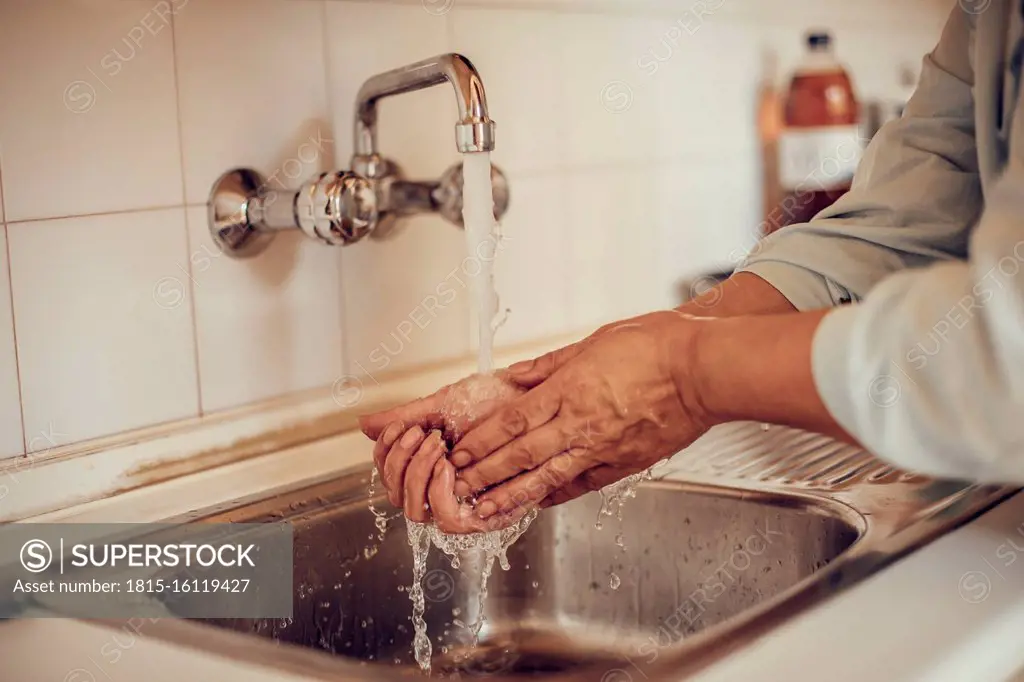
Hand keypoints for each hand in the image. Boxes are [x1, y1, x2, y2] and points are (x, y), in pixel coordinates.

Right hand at [362, 373, 537, 531]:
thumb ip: (406, 416)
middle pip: (395, 495)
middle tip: (419, 434)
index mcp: (430, 463)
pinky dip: (438, 493)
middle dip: (398, 463)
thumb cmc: (500, 402)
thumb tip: (364, 425)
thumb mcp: (445, 404)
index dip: (385, 455)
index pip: (389, 475)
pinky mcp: (485, 514)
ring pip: (415, 511)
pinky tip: (447, 466)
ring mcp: (463, 502)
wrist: (536, 400)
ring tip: (435, 444)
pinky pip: (448, 521)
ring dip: (416, 475)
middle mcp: (442, 486)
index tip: (400, 429)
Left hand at [448, 310, 714, 520]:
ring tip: (486, 510)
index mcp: (570, 388)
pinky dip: (555, 495)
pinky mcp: (625, 463)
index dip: (481, 441)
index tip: (459, 452)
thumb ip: (551, 364)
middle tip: (457, 487)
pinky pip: (582, 484)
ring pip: (547, 478)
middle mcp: (581, 423)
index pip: (512, 420)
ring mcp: (603, 447)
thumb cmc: (658, 346)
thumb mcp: (594, 340)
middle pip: (521, 454)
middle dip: (485, 473)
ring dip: (511, 495)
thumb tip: (518, 374)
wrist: (705, 370)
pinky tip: (537, 502)